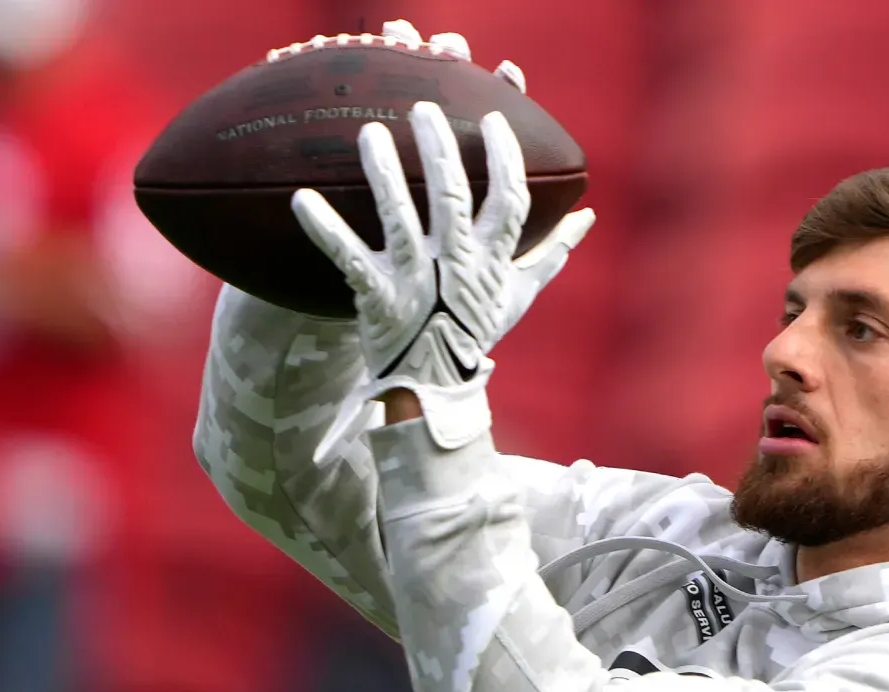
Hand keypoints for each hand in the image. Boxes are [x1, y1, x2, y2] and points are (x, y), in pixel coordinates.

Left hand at [290, 26, 594, 459]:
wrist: (434, 386)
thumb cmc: (475, 330)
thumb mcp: (520, 293)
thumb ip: (552, 252)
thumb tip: (586, 217)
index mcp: (492, 260)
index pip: (510, 200)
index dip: (504, 157)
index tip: (494, 119)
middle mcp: (456, 264)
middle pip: (453, 196)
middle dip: (440, 148)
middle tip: (424, 108)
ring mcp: (416, 280)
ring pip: (399, 217)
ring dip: (383, 171)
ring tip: (370, 132)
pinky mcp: (377, 295)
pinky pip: (348, 256)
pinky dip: (324, 228)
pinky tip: (301, 198)